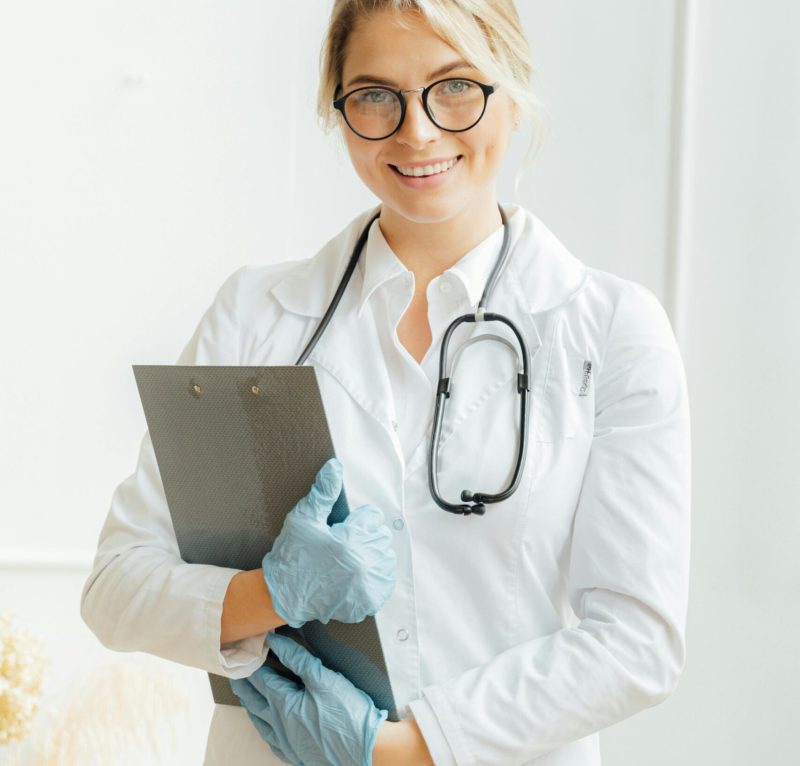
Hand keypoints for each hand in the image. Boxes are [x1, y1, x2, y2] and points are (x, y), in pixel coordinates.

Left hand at [230, 631, 386, 765]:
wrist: (368, 752)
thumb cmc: (348, 715)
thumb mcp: (325, 679)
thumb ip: (299, 659)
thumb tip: (277, 643)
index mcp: (284, 705)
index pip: (261, 679)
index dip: (252, 663)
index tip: (245, 650)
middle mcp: (280, 726)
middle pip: (254, 701)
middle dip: (243, 685)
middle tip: (234, 672)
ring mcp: (288, 743)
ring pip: (260, 723)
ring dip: (250, 706)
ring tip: (245, 696)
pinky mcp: (298, 755)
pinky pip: (272, 741)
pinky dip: (264, 729)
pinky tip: (267, 728)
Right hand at [262, 458, 396, 627]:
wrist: (284, 595)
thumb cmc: (292, 556)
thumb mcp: (303, 519)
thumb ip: (323, 492)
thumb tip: (335, 468)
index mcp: (349, 541)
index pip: (373, 517)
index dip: (356, 520)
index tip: (343, 528)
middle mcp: (362, 564)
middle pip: (380, 536)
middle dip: (364, 536)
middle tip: (342, 544)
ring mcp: (366, 585)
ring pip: (386, 558)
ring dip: (371, 555)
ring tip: (349, 559)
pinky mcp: (368, 601)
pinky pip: (386, 581)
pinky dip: (375, 576)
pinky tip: (356, 574)